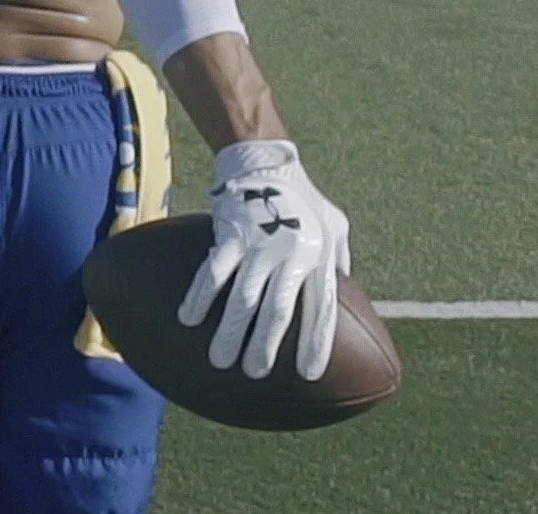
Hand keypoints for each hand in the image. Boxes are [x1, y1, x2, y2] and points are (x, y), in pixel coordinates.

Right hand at [178, 140, 350, 379]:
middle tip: (253, 374)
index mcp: (319, 257)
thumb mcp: (336, 225)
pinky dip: (200, 296)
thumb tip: (350, 296)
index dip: (315, 343)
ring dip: (230, 331)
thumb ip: (341, 261)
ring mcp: (260, 245)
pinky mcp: (231, 234)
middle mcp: (291, 255)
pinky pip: (213, 271)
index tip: (308, 375)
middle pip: (279, 311)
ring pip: (244, 297)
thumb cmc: (304, 199)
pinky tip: (188, 320)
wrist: (267, 162)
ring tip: (219, 360)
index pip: (321, 309)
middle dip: (265, 346)